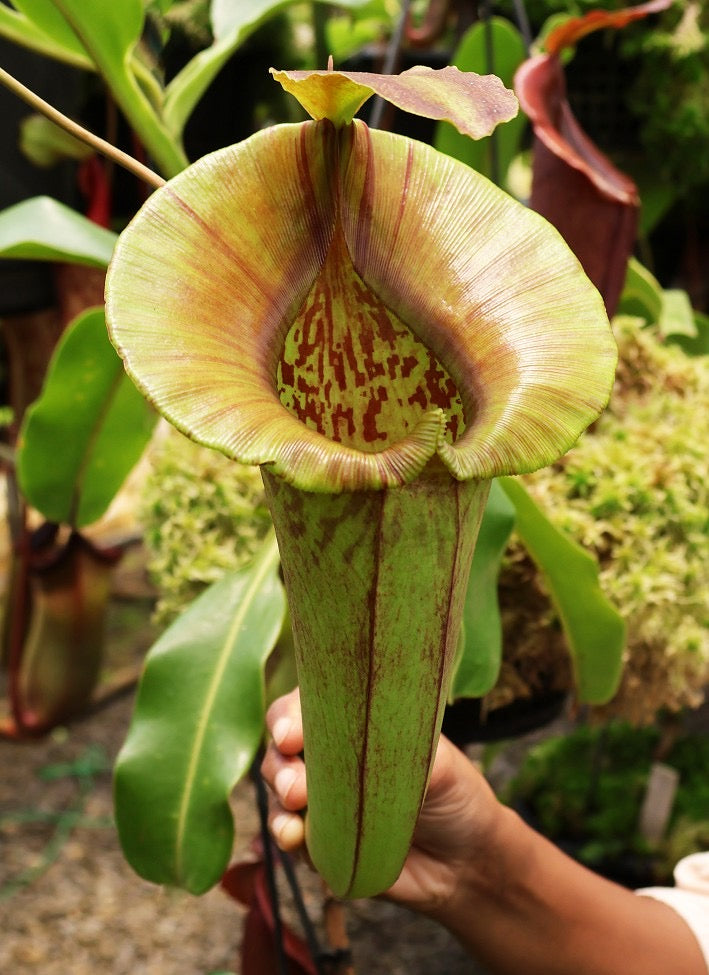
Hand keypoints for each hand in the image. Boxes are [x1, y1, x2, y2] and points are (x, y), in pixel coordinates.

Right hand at [260, 687, 502, 915]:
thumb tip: (368, 741)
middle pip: (281, 749)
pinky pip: (290, 837)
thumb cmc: (455, 795)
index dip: (288, 716)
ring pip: (278, 792)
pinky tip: (294, 839)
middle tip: (295, 787)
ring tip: (294, 812)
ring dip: (277, 802)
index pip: (306, 707)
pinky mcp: (320, 843)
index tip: (291, 735)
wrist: (466, 863)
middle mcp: (330, 758)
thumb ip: (400, 748)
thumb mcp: (439, 763)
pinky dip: (286, 836)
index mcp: (354, 723)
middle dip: (279, 763)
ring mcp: (322, 801)